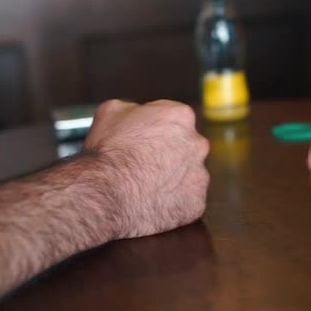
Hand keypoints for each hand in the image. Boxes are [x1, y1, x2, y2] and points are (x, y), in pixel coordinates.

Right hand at [84, 99, 209, 238]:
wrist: (110, 194)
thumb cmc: (110, 152)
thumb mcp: (110, 112)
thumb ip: (131, 108)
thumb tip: (133, 112)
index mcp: (180, 116)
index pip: (173, 119)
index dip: (155, 130)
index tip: (143, 140)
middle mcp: (197, 143)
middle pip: (185, 146)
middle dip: (168, 154)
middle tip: (144, 165)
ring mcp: (200, 174)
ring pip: (188, 175)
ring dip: (172, 179)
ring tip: (146, 187)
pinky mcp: (197, 202)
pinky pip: (187, 201)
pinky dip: (173, 203)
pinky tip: (153, 203)